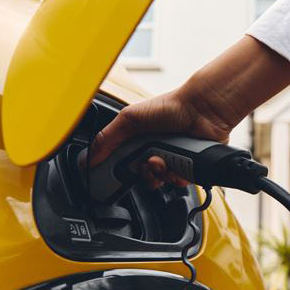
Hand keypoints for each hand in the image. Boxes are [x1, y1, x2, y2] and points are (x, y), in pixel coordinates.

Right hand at [88, 89, 228, 187]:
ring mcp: (174, 160)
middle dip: (145, 173)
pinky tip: (180, 164)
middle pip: (144, 177)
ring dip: (162, 174)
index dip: (124, 171)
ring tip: (166, 159)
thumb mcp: (129, 119)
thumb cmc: (171, 106)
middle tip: (149, 161)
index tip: (122, 172)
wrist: (203, 111)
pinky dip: (179, 176)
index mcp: (140, 140)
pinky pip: (180, 183)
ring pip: (162, 182)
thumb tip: (87, 159)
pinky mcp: (191, 167)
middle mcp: (156, 151)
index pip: (125, 165)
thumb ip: (107, 138)